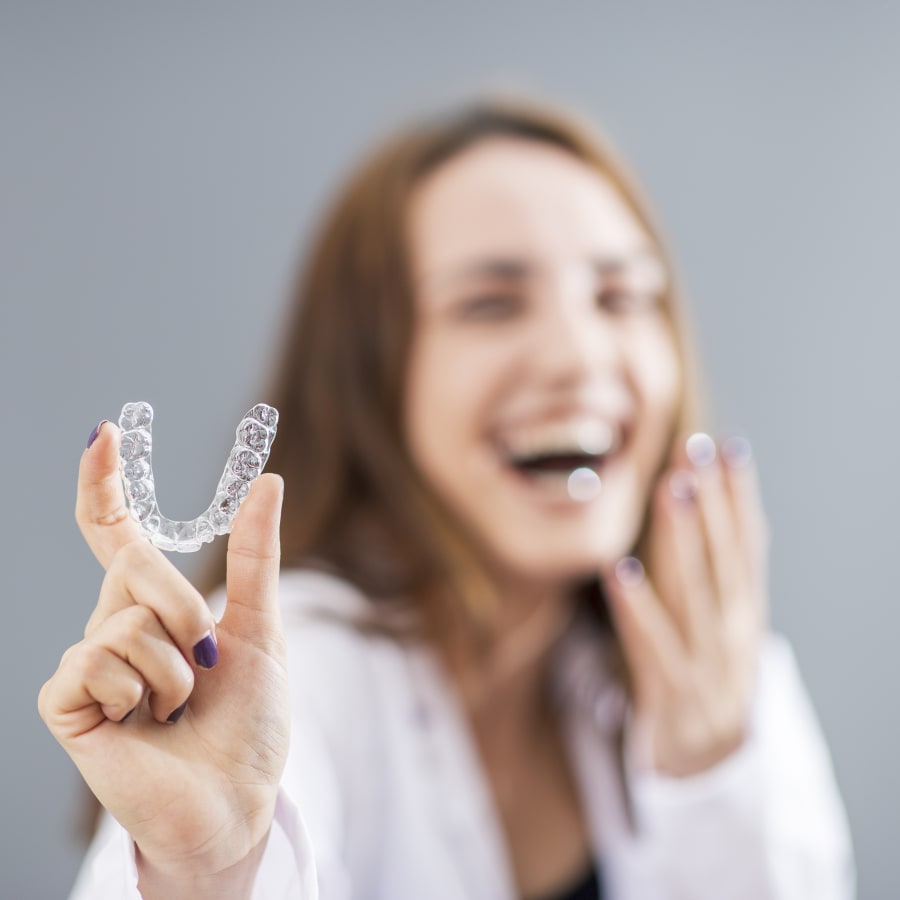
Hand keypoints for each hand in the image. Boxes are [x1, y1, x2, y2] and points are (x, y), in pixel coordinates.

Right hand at [38, 422, 288, 894]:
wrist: (236, 798)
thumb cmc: (249, 721)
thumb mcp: (261, 628)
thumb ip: (255, 557)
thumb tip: (268, 481)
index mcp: (155, 605)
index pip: (116, 532)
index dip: (104, 483)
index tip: (103, 432)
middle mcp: (114, 624)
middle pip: (132, 562)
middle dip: (186, 608)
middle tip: (207, 661)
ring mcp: (88, 662)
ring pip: (125, 619)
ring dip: (174, 669)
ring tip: (178, 708)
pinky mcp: (67, 701)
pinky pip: (97, 661)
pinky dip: (140, 694)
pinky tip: (143, 725)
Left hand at [603, 433, 767, 777]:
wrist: (709, 773)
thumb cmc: (703, 679)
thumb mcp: (718, 627)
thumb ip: (711, 574)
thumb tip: (705, 507)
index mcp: (745, 613)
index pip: (749, 545)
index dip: (741, 495)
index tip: (729, 445)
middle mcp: (734, 635)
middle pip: (724, 559)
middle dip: (712, 500)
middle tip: (695, 448)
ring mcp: (707, 667)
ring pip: (696, 593)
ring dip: (685, 539)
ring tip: (672, 489)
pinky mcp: (673, 697)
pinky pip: (653, 646)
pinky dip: (638, 607)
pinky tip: (619, 568)